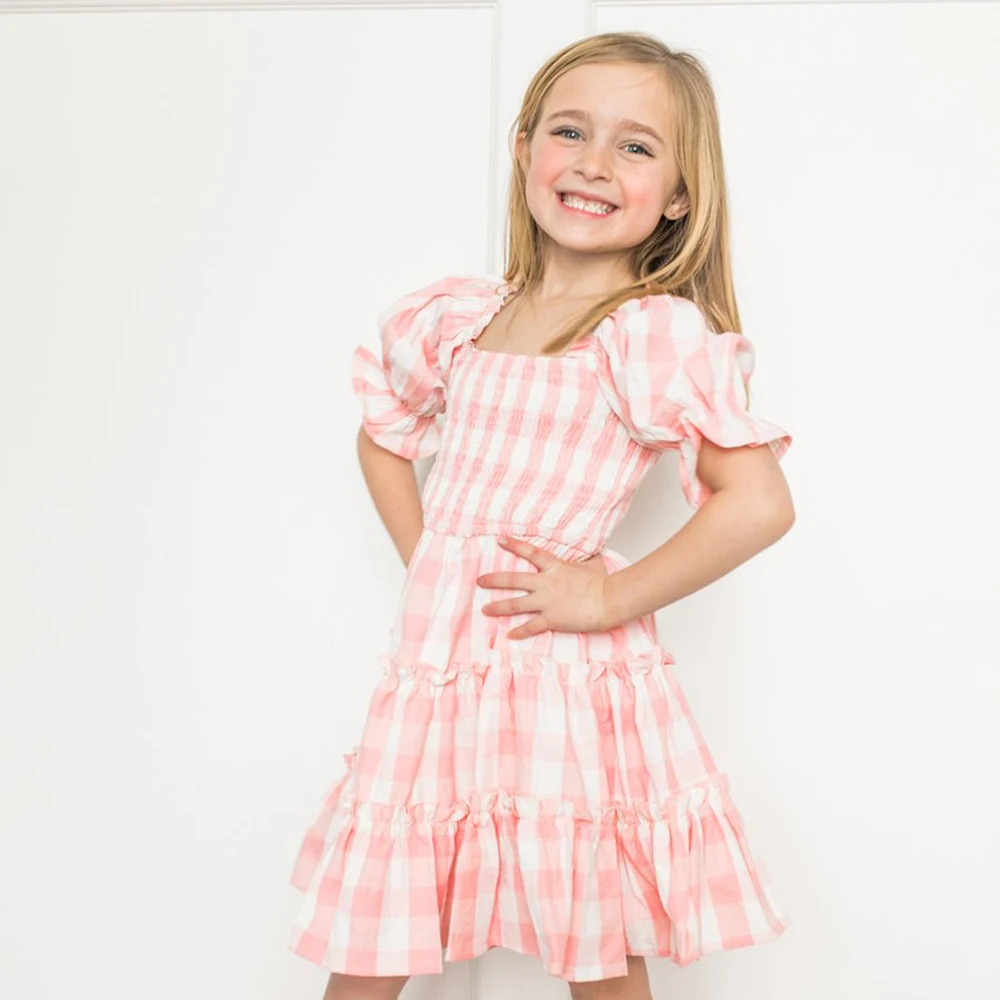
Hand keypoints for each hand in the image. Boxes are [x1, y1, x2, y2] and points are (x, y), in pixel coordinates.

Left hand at [475, 536, 612, 639]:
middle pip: (513, 580)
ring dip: (498, 607)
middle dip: (494, 580)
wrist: (609, 599)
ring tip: (484, 609)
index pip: (530, 553)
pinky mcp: (552, 619)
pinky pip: (531, 627)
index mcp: (555, 567)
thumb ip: (584, 559)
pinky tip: (508, 635)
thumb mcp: (592, 564)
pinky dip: (519, 632)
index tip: (499, 540)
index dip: (513, 545)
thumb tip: (591, 552)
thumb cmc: (604, 582)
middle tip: (479, 581)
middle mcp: (546, 583)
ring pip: (515, 604)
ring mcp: (547, 602)